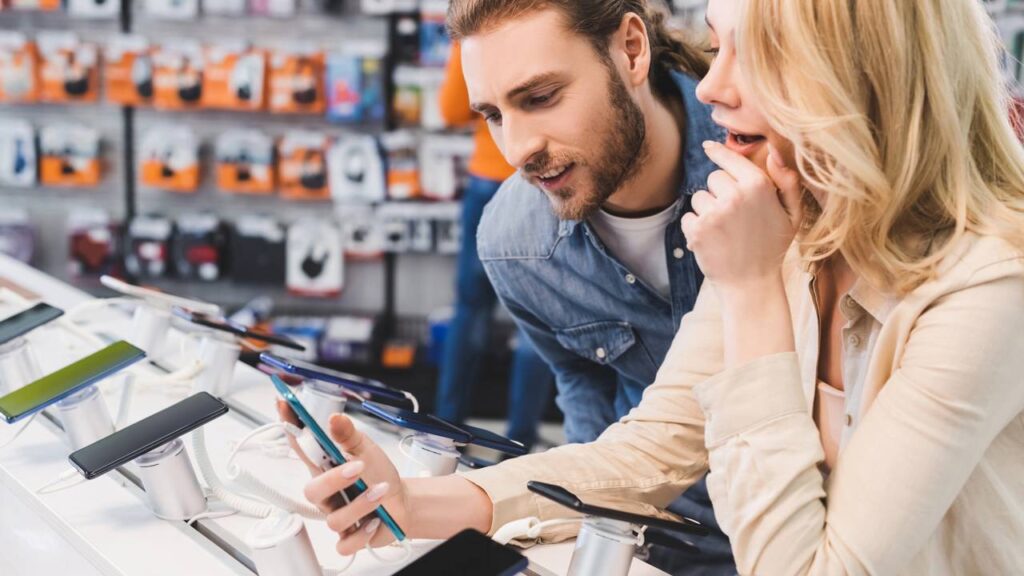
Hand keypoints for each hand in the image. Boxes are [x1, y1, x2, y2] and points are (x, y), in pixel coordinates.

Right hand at [277, 401, 409, 553]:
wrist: (403, 503)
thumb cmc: (379, 474)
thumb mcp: (367, 449)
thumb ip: (349, 435)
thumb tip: (335, 418)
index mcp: (326, 467)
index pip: (301, 447)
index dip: (289, 426)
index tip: (284, 404)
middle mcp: (327, 494)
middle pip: (311, 490)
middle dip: (333, 479)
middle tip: (358, 466)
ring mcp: (336, 516)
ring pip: (333, 517)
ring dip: (361, 503)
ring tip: (381, 491)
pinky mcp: (349, 537)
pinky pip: (346, 543)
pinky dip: (362, 533)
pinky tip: (376, 520)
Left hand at [681, 141, 802, 291]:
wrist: (752, 285)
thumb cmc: (773, 247)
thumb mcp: (792, 214)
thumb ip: (787, 182)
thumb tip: (773, 152)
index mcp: (758, 186)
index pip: (730, 159)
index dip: (718, 152)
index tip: (708, 147)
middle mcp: (735, 195)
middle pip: (714, 178)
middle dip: (720, 192)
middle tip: (735, 217)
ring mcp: (714, 212)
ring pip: (700, 197)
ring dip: (707, 211)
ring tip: (725, 232)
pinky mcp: (697, 229)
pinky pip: (689, 217)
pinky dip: (696, 229)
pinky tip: (713, 242)